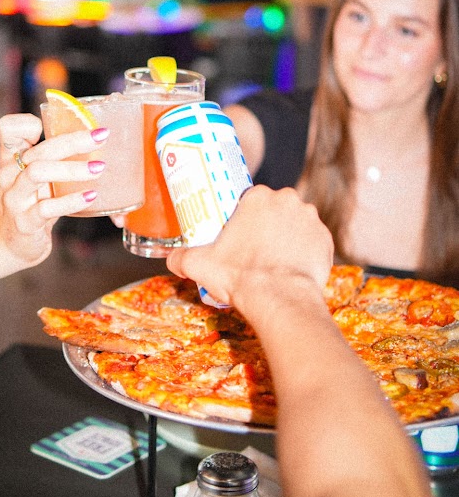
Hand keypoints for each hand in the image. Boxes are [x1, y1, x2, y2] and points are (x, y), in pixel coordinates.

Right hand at [0, 113, 108, 268]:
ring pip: (37, 173)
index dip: (27, 121)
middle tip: (101, 136)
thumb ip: (54, 157)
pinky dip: (71, 201)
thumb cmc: (29, 204)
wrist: (8, 244)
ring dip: (72, 169)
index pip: (8, 129)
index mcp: (12, 159)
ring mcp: (16, 199)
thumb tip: (95, 138)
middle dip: (72, 140)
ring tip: (99, 168)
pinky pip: (46, 209)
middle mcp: (10, 175)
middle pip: (37, 149)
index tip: (59, 122)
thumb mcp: (35, 176)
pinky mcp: (25, 222)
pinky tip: (91, 196)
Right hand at [167, 185, 333, 306]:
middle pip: (274, 208)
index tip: (240, 234)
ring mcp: (310, 218)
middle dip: (267, 224)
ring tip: (276, 259)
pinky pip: (314, 240)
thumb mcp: (200, 265)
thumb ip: (181, 258)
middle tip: (256, 248)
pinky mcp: (326, 239)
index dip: (244, 217)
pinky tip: (294, 266)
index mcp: (258, 196)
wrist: (280, 299)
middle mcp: (288, 200)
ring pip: (296, 222)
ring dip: (288, 235)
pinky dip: (306, 250)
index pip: (250, 199)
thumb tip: (171, 260)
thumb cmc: (240, 276)